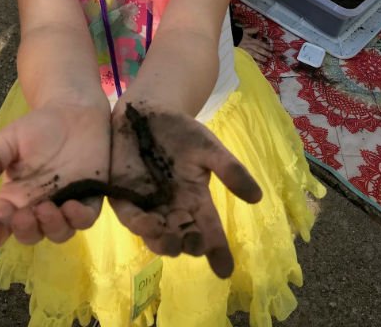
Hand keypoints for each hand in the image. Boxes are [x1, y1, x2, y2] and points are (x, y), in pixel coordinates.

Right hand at [0, 100, 110, 249]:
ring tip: (47, 208)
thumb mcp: (10, 138)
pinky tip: (72, 206)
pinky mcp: (90, 197)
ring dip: (51, 227)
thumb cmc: (38, 126)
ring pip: (58, 232)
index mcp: (15, 197)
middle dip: (25, 230)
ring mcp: (65, 204)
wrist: (73, 109)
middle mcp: (38, 207)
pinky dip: (79, 218)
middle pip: (30, 234)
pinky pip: (86, 219)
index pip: (0, 224)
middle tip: (24, 214)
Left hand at [108, 104, 261, 278]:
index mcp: (195, 200)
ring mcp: (147, 205)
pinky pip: (130, 216)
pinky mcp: (124, 197)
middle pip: (182, 238)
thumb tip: (257, 197)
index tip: (225, 269)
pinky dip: (138, 224)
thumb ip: (230, 170)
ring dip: (163, 242)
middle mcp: (172, 209)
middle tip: (195, 245)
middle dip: (188, 245)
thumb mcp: (209, 148)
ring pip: (156, 235)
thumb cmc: (180, 131)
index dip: (217, 250)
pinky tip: (146, 224)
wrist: (147, 111)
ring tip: (172, 242)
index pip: (209, 230)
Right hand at [239, 27, 271, 63]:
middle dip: (264, 52)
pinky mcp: (240, 54)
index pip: (259, 43)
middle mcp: (247, 45)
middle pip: (257, 48)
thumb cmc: (237, 35)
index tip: (271, 49)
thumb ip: (251, 30)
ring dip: (260, 57)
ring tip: (265, 60)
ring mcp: (244, 50)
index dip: (265, 46)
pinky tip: (257, 64)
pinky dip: (252, 61)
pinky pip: (247, 58)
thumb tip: (258, 28)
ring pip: (253, 54)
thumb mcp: (244, 31)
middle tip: (270, 55)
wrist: (228, 38)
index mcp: (249, 39)